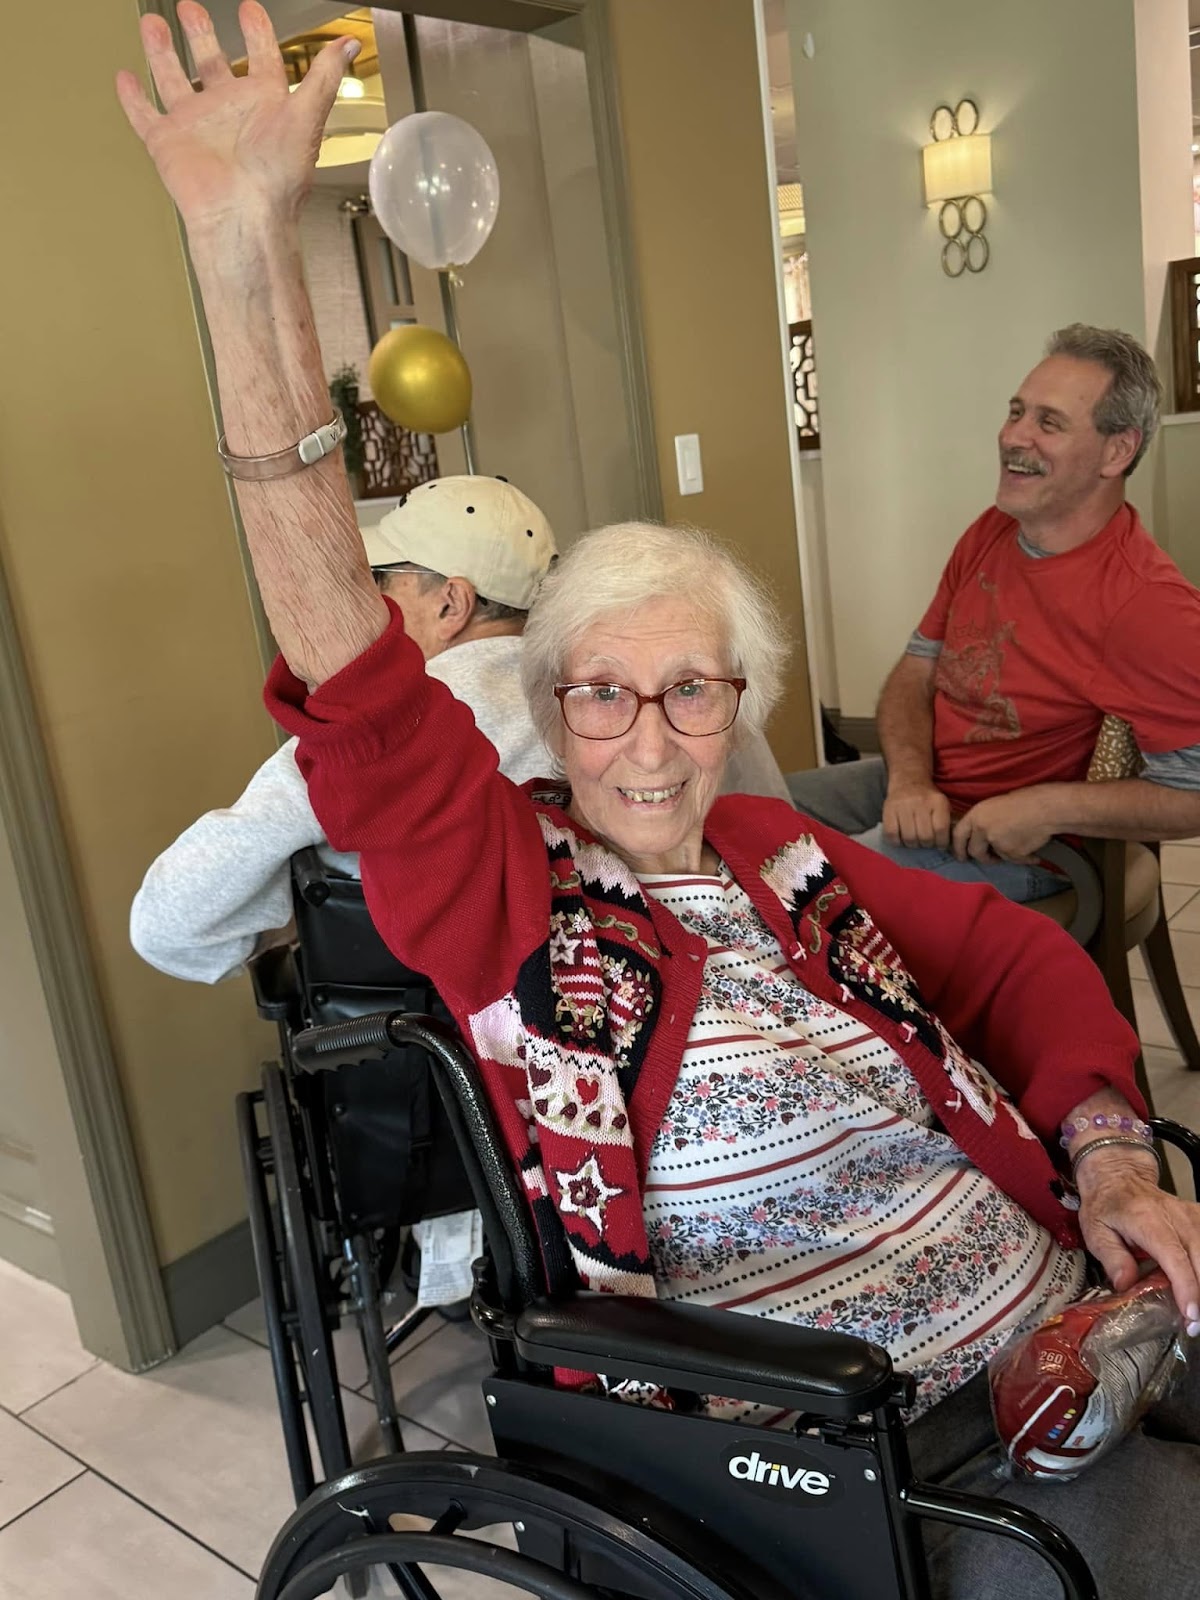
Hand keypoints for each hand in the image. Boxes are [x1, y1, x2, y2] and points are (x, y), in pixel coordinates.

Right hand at [115, 1, 351, 231]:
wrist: (243, 215)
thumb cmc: (277, 178)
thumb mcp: (307, 117)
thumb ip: (323, 78)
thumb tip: (348, 46)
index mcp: (263, 103)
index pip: (261, 58)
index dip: (257, 32)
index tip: (250, 9)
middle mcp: (228, 111)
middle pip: (211, 61)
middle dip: (201, 32)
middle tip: (192, 8)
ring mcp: (196, 125)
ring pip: (173, 78)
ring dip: (162, 51)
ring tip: (155, 23)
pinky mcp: (168, 142)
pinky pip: (144, 115)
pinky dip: (133, 98)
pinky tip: (125, 77)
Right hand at [882, 782, 951, 848]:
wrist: (908, 780)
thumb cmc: (928, 798)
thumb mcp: (942, 804)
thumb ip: (947, 822)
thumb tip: (947, 846)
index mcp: (938, 801)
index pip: (941, 829)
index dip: (941, 842)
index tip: (940, 845)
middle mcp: (921, 802)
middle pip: (925, 836)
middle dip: (926, 844)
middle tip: (925, 843)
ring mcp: (903, 806)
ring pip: (909, 838)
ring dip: (912, 844)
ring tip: (914, 841)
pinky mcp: (888, 810)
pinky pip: (892, 834)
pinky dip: (897, 842)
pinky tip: (901, 839)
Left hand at [951, 788, 1055, 864]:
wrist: (1046, 808)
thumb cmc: (1025, 801)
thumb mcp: (995, 805)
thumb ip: (984, 820)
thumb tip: (980, 837)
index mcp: (977, 815)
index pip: (958, 835)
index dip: (958, 847)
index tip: (962, 856)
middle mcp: (983, 830)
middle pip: (975, 851)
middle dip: (982, 857)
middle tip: (990, 859)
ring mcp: (997, 843)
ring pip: (998, 856)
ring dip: (1006, 855)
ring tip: (1020, 844)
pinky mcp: (1012, 853)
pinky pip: (1015, 860)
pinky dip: (1024, 858)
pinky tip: (1033, 852)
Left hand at [1075, 1146, 1199, 1333]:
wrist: (1118, 1175)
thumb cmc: (1106, 1206)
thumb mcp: (1096, 1231)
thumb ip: (1112, 1258)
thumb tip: (1126, 1285)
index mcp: (1148, 1220)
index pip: (1174, 1257)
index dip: (1186, 1287)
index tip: (1191, 1314)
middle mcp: (1176, 1217)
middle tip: (1194, 1325)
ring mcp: (1191, 1215)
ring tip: (1197, 1309)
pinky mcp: (1198, 1217)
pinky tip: (1198, 1284)